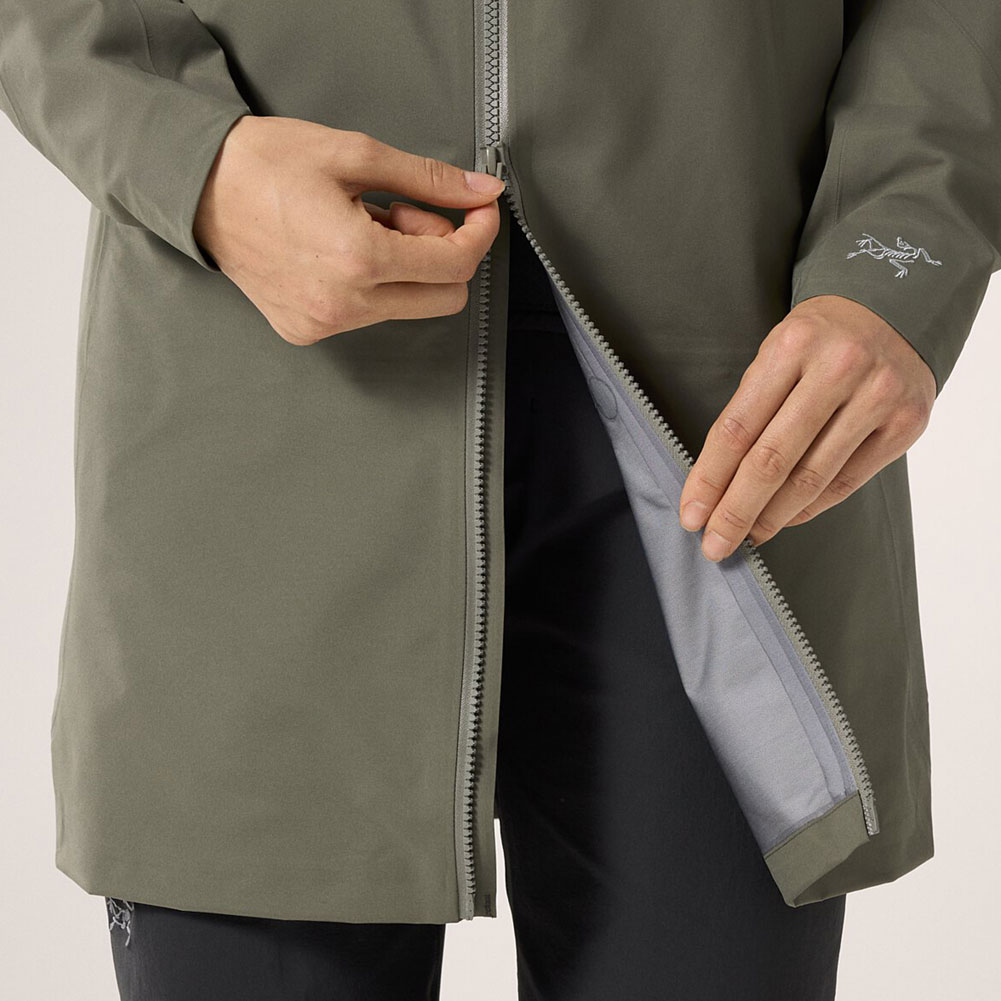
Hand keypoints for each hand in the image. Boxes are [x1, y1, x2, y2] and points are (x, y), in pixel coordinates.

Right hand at [192, 115, 505, 343]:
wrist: (197, 187)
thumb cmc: (265, 164)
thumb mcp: (355, 154)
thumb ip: (427, 179)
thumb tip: (481, 192)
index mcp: (358, 259)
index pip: (456, 266)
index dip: (479, 233)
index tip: (478, 210)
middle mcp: (344, 304)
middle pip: (444, 299)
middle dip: (440, 253)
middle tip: (405, 213)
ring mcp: (324, 324)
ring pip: (407, 307)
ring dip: (404, 267)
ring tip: (363, 225)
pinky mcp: (307, 330)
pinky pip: (369, 315)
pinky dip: (372, 283)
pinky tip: (341, 249)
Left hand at [677, 295, 936, 560]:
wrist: (894, 309)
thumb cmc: (818, 340)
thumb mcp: (776, 353)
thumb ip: (751, 410)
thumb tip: (717, 485)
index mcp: (792, 346)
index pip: (737, 428)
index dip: (710, 478)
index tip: (692, 515)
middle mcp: (839, 368)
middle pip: (773, 459)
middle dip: (737, 510)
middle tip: (714, 546)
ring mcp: (878, 396)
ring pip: (811, 478)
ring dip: (772, 517)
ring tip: (747, 537)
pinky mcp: (906, 422)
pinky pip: (846, 481)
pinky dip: (810, 507)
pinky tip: (785, 519)